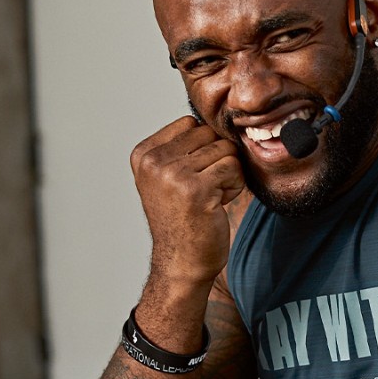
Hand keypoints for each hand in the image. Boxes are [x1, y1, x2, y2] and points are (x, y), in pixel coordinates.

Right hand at [130, 116, 244, 287]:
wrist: (182, 262)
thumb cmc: (183, 218)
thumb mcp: (168, 176)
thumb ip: (181, 146)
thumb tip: (215, 116)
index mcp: (143, 154)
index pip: (191, 124)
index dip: (202, 149)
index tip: (191, 178)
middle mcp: (153, 161)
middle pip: (210, 134)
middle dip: (217, 160)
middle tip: (203, 190)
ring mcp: (172, 174)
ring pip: (225, 150)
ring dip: (227, 175)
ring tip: (209, 198)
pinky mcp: (196, 189)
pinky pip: (234, 168)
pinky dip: (234, 187)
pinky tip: (216, 205)